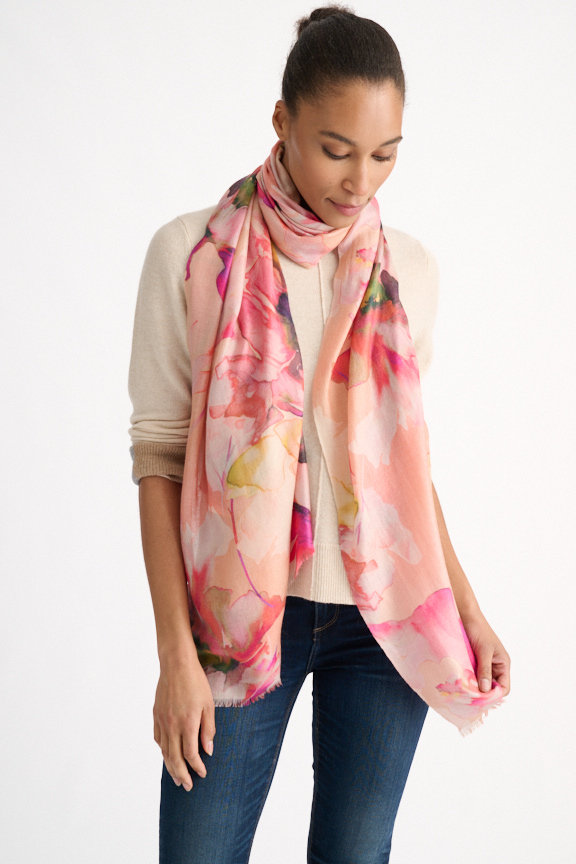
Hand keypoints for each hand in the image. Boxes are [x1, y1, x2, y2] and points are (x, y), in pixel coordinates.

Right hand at [153, 655, 215, 791]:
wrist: (176, 665)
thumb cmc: (196, 682)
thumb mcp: (208, 705)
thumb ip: (208, 729)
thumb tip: (208, 751)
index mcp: (187, 724)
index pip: (190, 755)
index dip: (197, 767)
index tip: (203, 773)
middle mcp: (172, 726)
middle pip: (175, 758)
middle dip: (181, 775)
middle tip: (187, 787)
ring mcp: (162, 721)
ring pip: (164, 751)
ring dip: (170, 766)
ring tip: (176, 778)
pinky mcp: (156, 715)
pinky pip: (158, 739)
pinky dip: (163, 750)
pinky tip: (167, 754)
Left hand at [460, 608, 510, 697]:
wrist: (465, 615)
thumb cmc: (478, 629)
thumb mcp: (484, 651)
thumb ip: (485, 670)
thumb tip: (486, 690)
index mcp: (503, 664)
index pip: (504, 687)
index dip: (495, 695)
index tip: (482, 699)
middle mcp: (494, 666)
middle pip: (492, 688)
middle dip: (483, 693)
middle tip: (470, 697)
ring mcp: (483, 664)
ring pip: (481, 683)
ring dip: (474, 687)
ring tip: (464, 691)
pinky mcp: (472, 662)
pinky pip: (472, 676)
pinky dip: (467, 680)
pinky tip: (459, 682)